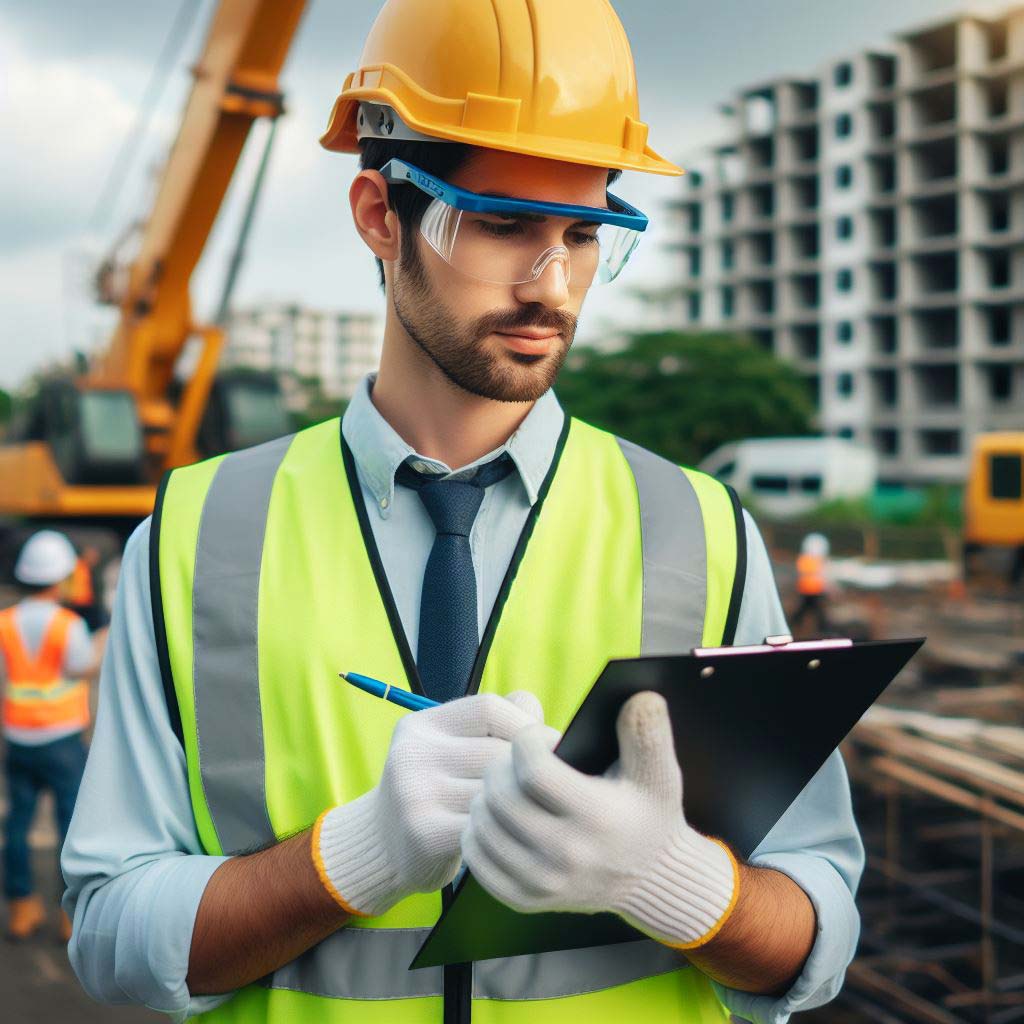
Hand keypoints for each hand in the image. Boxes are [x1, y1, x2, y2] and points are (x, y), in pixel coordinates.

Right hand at [315, 690, 542, 916]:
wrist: (381, 846)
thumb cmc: (435, 789)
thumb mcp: (450, 746)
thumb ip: (495, 724)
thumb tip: (544, 724)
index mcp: (422, 725)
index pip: (489, 707)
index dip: (526, 724)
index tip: (548, 746)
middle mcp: (413, 752)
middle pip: (496, 751)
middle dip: (530, 769)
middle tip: (550, 785)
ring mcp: (415, 792)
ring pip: (495, 790)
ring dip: (521, 802)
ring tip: (533, 810)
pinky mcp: (424, 832)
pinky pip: (485, 824)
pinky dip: (504, 829)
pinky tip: (510, 835)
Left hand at [461, 691, 738, 947]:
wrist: (651, 878)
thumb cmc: (650, 812)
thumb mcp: (661, 772)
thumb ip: (648, 731)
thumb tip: (639, 695)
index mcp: (596, 817)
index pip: (534, 771)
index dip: (526, 741)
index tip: (539, 738)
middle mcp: (566, 855)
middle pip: (500, 797)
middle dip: (500, 766)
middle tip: (515, 759)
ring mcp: (543, 882)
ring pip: (483, 826)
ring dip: (486, 796)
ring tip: (507, 785)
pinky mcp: (525, 899)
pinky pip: (477, 860)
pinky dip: (478, 832)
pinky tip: (497, 817)